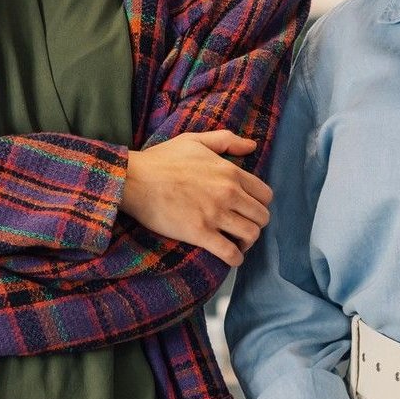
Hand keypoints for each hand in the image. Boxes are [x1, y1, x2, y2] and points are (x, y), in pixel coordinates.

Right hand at [120, 130, 272, 264]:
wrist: (134, 180)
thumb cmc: (163, 159)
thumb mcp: (196, 140)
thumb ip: (227, 140)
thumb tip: (252, 145)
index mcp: (231, 172)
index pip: (265, 194)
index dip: (261, 204)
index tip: (250, 209)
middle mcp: (229, 193)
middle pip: (262, 216)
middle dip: (256, 224)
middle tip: (244, 227)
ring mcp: (215, 214)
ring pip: (251, 234)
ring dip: (248, 242)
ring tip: (238, 243)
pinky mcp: (200, 233)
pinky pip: (229, 252)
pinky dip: (235, 258)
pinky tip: (231, 258)